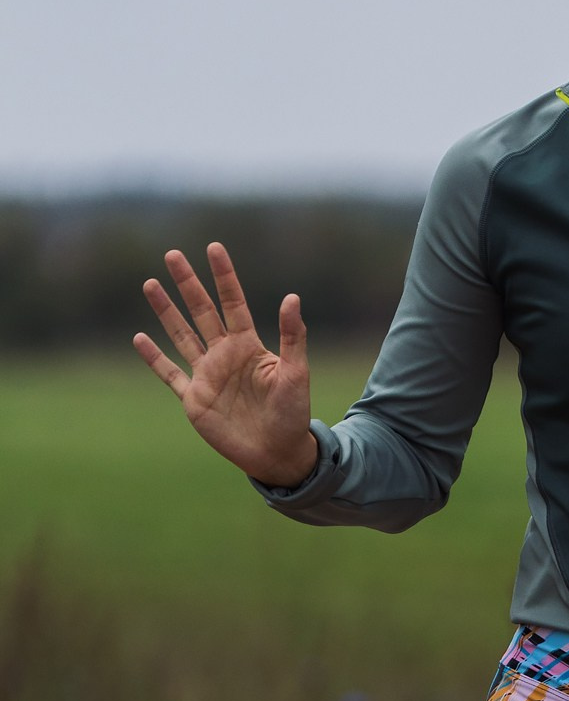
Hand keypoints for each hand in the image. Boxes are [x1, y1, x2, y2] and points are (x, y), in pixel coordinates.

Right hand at [132, 241, 317, 487]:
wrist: (278, 452)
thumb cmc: (293, 413)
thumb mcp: (295, 373)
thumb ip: (292, 337)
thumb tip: (292, 297)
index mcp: (248, 345)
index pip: (233, 302)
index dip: (223, 276)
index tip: (214, 247)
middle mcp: (224, 355)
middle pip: (202, 311)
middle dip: (187, 283)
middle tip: (172, 254)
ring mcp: (207, 375)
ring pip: (181, 335)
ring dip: (166, 311)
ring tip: (151, 284)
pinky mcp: (194, 398)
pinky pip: (170, 374)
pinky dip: (154, 358)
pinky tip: (140, 337)